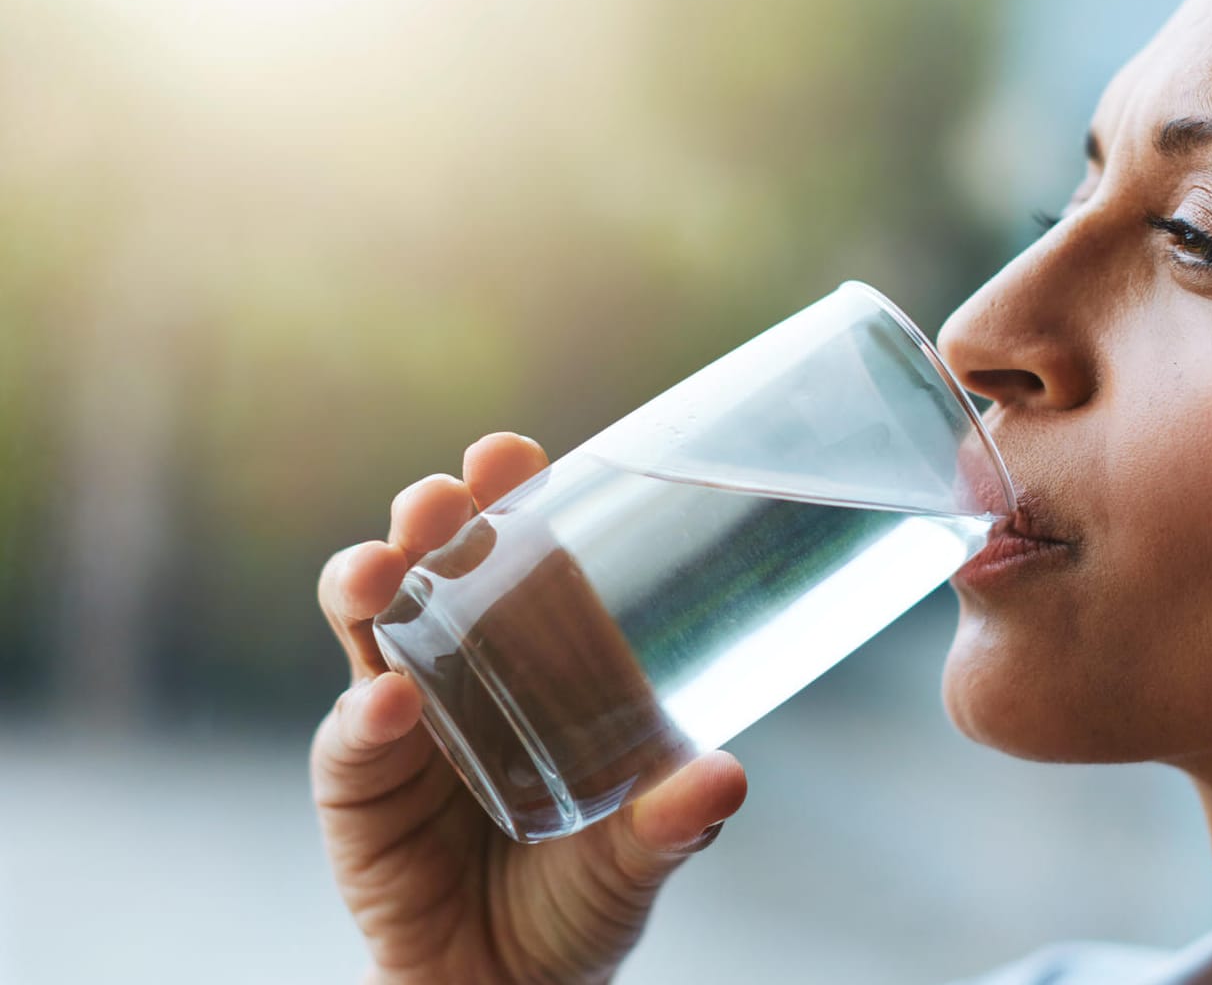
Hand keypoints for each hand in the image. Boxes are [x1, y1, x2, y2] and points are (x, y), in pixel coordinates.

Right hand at [312, 432, 747, 984]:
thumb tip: (727, 776)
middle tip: (439, 502)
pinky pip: (350, 742)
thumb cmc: (584, 893)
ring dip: (367, 585)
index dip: (507, 494)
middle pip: (430, 564)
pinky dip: (363, 721)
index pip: (516, 550)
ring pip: (366, 627)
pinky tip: (387, 708)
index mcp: (537, 654)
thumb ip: (677, 820)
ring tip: (384, 573)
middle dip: (426, 518)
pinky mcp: (359, 787)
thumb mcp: (642, 852)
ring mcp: (402, 719)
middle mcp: (461, 666)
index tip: (512, 453)